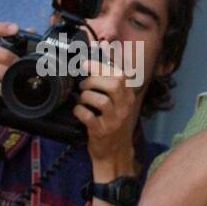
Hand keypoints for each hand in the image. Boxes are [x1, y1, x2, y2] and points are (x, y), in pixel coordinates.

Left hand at [75, 55, 140, 175]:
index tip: (87, 64)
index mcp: (128, 97)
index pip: (120, 75)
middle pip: (114, 85)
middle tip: (83, 86)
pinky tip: (78, 111)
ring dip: (85, 96)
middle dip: (93, 80)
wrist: (114, 153)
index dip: (101, 66)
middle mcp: (124, 108)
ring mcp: (114, 120)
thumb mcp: (118, 102)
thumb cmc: (113, 124)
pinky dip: (79, 111)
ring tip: (81, 99)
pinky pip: (88, 116)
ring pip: (101, 100)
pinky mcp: (102, 131)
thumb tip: (100, 52)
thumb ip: (110, 81)